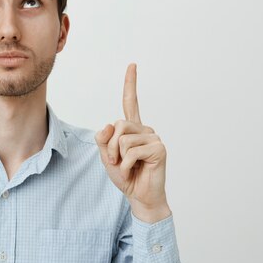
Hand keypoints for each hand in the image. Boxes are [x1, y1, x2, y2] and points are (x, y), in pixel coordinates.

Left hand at [95, 63, 170, 222]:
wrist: (139, 196)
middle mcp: (144, 129)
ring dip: (118, 158)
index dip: (130, 83)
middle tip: (116, 162)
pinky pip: (131, 151)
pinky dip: (126, 165)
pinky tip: (135, 171)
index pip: (131, 102)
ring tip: (127, 168)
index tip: (132, 65)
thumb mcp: (106, 157)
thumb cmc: (125, 176)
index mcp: (132, 129)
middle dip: (110, 147)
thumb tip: (109, 125)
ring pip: (123, 139)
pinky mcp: (159, 148)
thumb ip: (103, 140)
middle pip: (118, 125)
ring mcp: (153, 137)